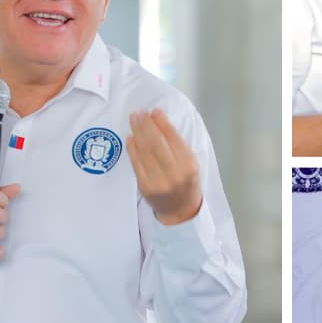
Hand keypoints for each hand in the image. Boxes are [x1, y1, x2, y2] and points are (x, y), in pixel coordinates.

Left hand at [126, 109, 202, 225]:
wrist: (181, 211)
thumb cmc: (186, 184)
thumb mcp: (190, 165)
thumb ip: (178, 147)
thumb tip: (159, 123)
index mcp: (189, 166)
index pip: (173, 138)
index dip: (162, 122)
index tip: (155, 111)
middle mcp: (175, 173)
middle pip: (156, 142)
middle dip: (146, 124)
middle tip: (139, 113)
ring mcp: (159, 181)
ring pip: (145, 151)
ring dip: (137, 132)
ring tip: (134, 119)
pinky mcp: (145, 186)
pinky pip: (136, 163)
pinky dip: (132, 148)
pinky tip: (130, 137)